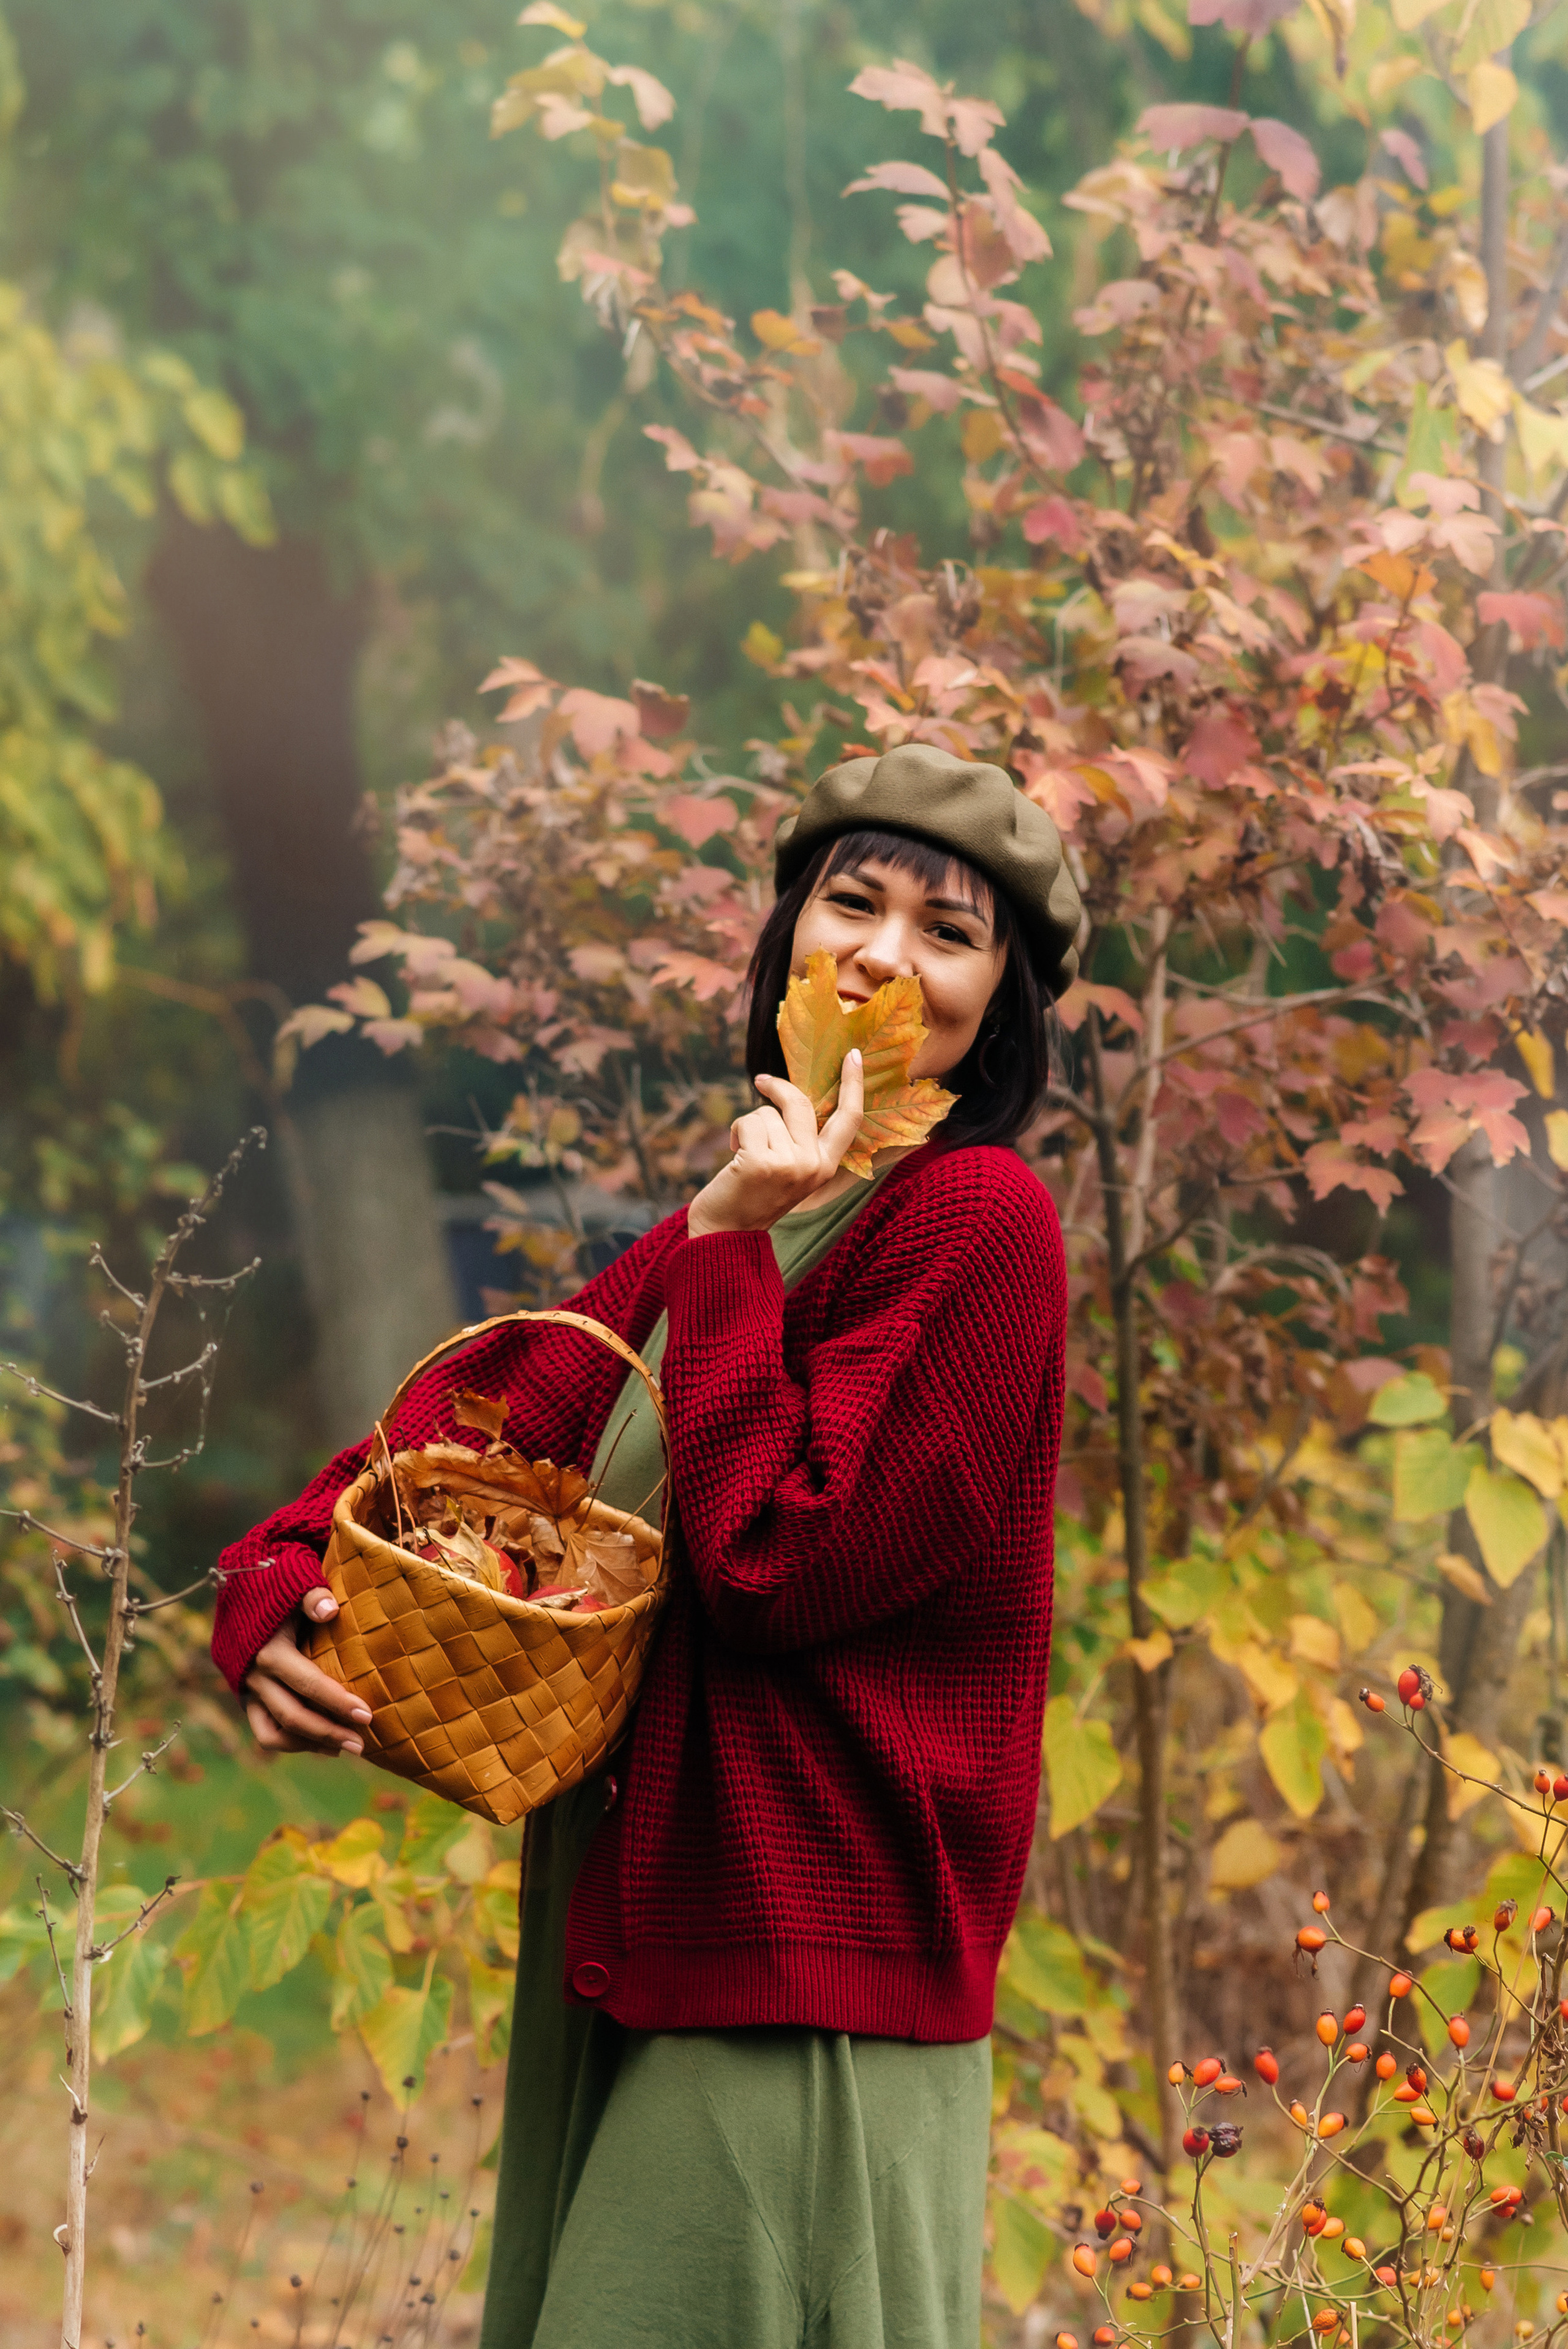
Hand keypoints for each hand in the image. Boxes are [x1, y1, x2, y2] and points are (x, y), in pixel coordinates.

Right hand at [241, 1586, 373, 1757]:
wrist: (241, 1584)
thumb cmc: (279, 1584)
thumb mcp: (295, 1583)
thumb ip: (313, 1596)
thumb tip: (330, 1610)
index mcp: (269, 1651)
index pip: (308, 1685)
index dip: (338, 1703)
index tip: (368, 1715)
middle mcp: (254, 1676)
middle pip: (292, 1717)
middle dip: (328, 1734)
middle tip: (361, 1744)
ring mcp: (247, 1689)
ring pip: (272, 1733)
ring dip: (308, 1744)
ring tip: (343, 1748)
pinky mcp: (246, 1696)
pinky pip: (265, 1728)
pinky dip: (291, 1739)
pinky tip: (321, 1743)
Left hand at [686, 1050, 864, 1238]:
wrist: (725, 1234)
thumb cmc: (753, 1196)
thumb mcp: (789, 1170)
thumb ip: (800, 1140)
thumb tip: (794, 1096)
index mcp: (826, 1166)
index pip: (849, 1119)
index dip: (853, 1085)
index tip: (852, 1055)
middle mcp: (813, 1166)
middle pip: (800, 1103)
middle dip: (777, 1088)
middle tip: (760, 1081)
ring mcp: (789, 1165)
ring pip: (767, 1113)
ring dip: (748, 1125)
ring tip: (743, 1153)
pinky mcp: (761, 1163)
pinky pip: (748, 1121)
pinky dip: (735, 1132)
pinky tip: (734, 1156)